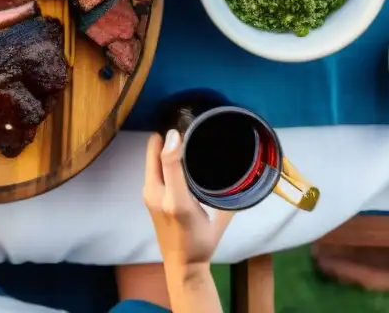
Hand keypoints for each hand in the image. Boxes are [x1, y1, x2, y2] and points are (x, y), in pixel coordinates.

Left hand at [143, 130, 232, 271]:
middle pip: (154, 152)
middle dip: (167, 138)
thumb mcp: (212, 220)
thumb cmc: (199, 243)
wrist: (182, 266)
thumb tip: (238, 176)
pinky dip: (162, 158)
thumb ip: (224, 201)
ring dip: (164, 147)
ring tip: (184, 136)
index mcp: (167, 195)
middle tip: (187, 125)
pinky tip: (177, 155)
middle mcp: (152, 191)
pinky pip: (154, 169)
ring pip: (154, 160)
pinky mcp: (150, 197)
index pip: (162, 152)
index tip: (186, 123)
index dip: (172, 136)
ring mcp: (150, 194)